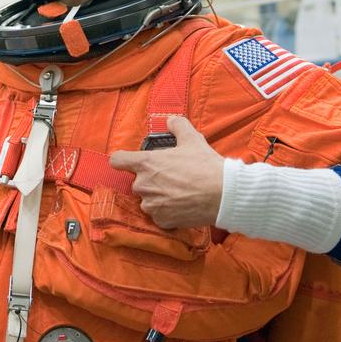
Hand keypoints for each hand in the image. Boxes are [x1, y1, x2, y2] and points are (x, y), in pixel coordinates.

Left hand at [109, 116, 224, 229]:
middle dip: (151, 181)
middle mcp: (143, 185)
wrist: (223, 194)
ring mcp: (151, 205)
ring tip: (179, 193)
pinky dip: (168, 213)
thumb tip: (171, 121)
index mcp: (145, 163)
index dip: (123, 160)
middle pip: (137, 182)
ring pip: (148, 200)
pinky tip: (182, 206)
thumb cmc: (205, 166)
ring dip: (158, 198)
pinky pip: (159, 216)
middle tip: (171, 178)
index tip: (130, 162)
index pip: (117, 160)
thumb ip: (177, 126)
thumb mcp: (192, 139)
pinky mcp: (161, 220)